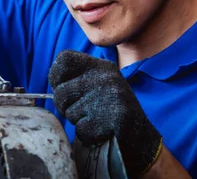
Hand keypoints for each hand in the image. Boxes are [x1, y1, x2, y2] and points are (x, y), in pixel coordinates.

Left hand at [48, 50, 162, 177]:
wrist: (142, 137)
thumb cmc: (113, 111)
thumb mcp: (101, 84)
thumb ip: (80, 78)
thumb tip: (54, 84)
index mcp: (101, 66)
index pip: (64, 59)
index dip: (55, 75)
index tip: (60, 87)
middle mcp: (105, 77)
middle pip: (60, 91)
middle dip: (64, 107)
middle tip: (81, 112)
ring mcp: (109, 96)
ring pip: (69, 113)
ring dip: (78, 122)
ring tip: (96, 120)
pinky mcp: (113, 117)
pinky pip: (81, 130)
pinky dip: (88, 136)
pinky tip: (101, 131)